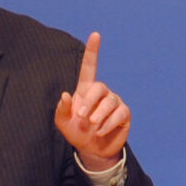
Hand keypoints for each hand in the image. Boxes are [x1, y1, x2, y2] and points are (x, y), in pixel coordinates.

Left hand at [55, 32, 129, 164]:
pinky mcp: (124, 114)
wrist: (92, 150)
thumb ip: (62, 109)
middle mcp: (102, 93)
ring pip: (110, 101)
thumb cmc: (76, 132)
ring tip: (92, 126)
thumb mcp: (63, 123)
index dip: (93, 51)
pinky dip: (108, 124)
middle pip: (99, 87)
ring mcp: (114, 102)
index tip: (95, 35)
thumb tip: (65, 94)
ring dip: (99, 115)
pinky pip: (119, 114)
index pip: (90, 66)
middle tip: (81, 117)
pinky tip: (100, 131)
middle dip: (89, 102)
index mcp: (86, 90)